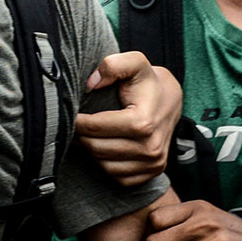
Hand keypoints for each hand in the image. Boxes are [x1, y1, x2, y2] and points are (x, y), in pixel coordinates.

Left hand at [76, 51, 181, 186]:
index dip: (77, 121)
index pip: (95, 128)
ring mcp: (152, 164)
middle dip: (81, 136)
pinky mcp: (151, 174)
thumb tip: (91, 84)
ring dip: (92, 151)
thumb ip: (113, 65)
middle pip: (97, 148)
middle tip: (75, 125)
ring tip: (89, 135)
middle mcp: (150, 148)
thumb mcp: (135, 63)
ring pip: (104, 165)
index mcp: (143, 122)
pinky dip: (106, 164)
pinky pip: (117, 177)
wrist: (170, 100)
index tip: (71, 113)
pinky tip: (105, 147)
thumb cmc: (148, 82)